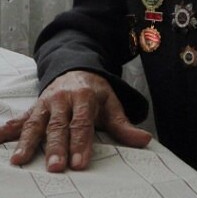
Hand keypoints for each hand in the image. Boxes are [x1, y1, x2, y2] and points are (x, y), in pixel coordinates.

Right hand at [0, 70, 151, 171]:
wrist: (77, 68)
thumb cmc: (95, 93)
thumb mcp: (112, 104)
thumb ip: (123, 125)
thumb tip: (144, 140)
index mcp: (85, 97)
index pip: (83, 122)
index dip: (82, 143)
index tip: (80, 163)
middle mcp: (63, 99)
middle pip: (59, 125)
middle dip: (56, 146)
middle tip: (56, 166)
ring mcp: (46, 103)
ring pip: (36, 123)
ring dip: (28, 141)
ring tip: (20, 160)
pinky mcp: (33, 108)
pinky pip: (19, 118)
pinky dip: (6, 129)